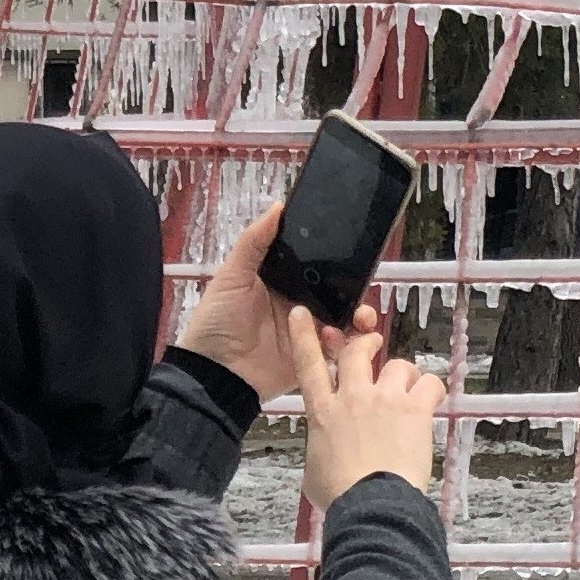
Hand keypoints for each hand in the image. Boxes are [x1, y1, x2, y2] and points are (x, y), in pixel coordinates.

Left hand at [177, 203, 372, 400]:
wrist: (214, 374)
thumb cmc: (218, 322)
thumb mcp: (232, 276)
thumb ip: (254, 242)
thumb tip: (278, 206)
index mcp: (283, 282)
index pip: (318, 265)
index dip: (338, 258)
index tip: (357, 250)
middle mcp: (300, 304)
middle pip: (338, 291)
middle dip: (357, 288)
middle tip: (365, 285)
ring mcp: (308, 332)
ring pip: (345, 319)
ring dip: (359, 315)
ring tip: (361, 317)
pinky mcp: (313, 358)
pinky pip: (340, 349)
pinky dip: (348, 343)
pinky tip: (343, 337)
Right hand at [290, 305, 445, 510]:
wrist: (370, 504)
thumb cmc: (341, 494)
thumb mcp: (315, 467)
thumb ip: (322, 445)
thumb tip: (329, 447)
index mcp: (323, 413)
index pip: (308, 365)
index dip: (304, 336)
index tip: (302, 314)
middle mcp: (352, 398)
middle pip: (358, 351)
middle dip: (367, 343)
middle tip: (375, 346)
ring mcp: (384, 400)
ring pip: (398, 365)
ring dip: (406, 376)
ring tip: (410, 394)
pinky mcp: (413, 409)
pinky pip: (430, 383)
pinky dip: (432, 391)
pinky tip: (430, 404)